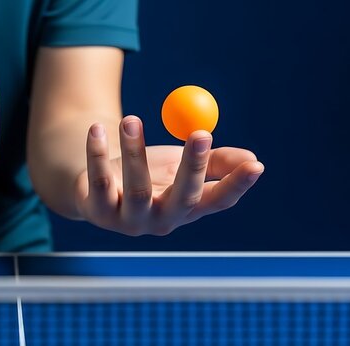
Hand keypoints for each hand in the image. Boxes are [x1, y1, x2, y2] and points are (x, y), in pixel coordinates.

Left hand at [75, 115, 263, 235]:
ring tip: (131, 120)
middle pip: (182, 198)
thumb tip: (252, 159)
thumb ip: (213, 161)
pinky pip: (99, 182)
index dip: (236, 185)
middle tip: (201, 134)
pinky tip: (96, 130)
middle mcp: (161, 220)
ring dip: (135, 152)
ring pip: (137, 189)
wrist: (94, 182)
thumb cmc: (146, 171)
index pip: (217, 201)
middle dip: (193, 167)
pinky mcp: (99, 211)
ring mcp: (129, 221)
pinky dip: (97, 154)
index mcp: (186, 208)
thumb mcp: (178, 163)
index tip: (256, 166)